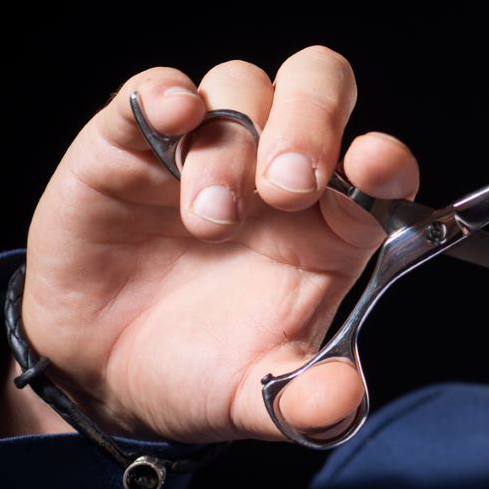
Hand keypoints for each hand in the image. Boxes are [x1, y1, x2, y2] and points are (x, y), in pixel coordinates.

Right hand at [0, 47, 420, 444]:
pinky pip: (153, 89)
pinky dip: (166, 92)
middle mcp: (276, 169)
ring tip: (211, 222)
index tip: (376, 168)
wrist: (103, 377)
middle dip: (312, 122)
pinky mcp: (129, 146)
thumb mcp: (258, 397)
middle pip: (318, 86)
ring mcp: (206, 149)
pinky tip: (176, 117)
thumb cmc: (199, 367)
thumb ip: (308, 403)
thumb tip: (343, 402)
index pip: (377, 161)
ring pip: (240, 87)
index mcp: (330, 221)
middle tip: (289, 186)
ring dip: (232, 149)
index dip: (385, 156)